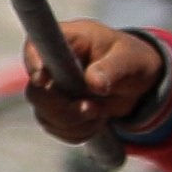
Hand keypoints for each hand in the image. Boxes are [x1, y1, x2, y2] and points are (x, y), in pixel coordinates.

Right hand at [27, 23, 161, 146]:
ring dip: (76, 123)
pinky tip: (97, 121)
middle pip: (36, 92)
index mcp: (67, 40)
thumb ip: (113, 68)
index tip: (43, 80)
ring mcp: (50, 89)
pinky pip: (57, 129)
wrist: (137, 82)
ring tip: (102, 113)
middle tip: (93, 109)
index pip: (35, 47)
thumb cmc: (131, 60)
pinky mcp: (55, 110)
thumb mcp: (130, 60)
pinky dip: (78, 132)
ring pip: (45, 115)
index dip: (33, 63)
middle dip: (63, 109)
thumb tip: (94, 83)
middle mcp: (51, 65)